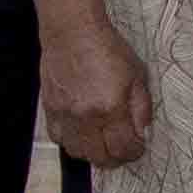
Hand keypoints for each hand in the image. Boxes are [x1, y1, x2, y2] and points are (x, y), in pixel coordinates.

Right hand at [38, 18, 151, 166]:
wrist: (73, 33)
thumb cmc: (108, 50)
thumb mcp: (137, 75)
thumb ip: (142, 108)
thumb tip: (142, 133)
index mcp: (111, 108)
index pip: (122, 148)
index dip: (134, 153)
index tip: (138, 148)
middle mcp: (85, 117)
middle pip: (99, 158)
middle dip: (115, 159)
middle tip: (123, 150)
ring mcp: (64, 115)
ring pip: (77, 153)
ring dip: (92, 153)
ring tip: (103, 142)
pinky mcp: (50, 110)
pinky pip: (58, 139)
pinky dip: (72, 142)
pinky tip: (82, 132)